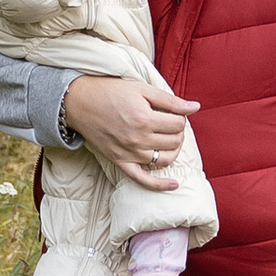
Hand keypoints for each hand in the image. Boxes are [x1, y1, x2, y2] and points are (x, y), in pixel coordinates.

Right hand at [61, 67, 200, 188]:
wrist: (80, 102)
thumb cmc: (111, 91)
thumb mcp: (142, 89)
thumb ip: (170, 100)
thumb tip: (196, 107)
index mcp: (145, 118)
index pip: (178, 124)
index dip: (181, 117)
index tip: (173, 112)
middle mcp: (138, 139)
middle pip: (174, 142)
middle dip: (178, 132)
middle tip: (170, 123)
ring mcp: (129, 153)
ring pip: (164, 160)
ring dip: (173, 150)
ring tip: (169, 140)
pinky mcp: (120, 162)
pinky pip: (143, 179)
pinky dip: (160, 185)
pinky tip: (174, 185)